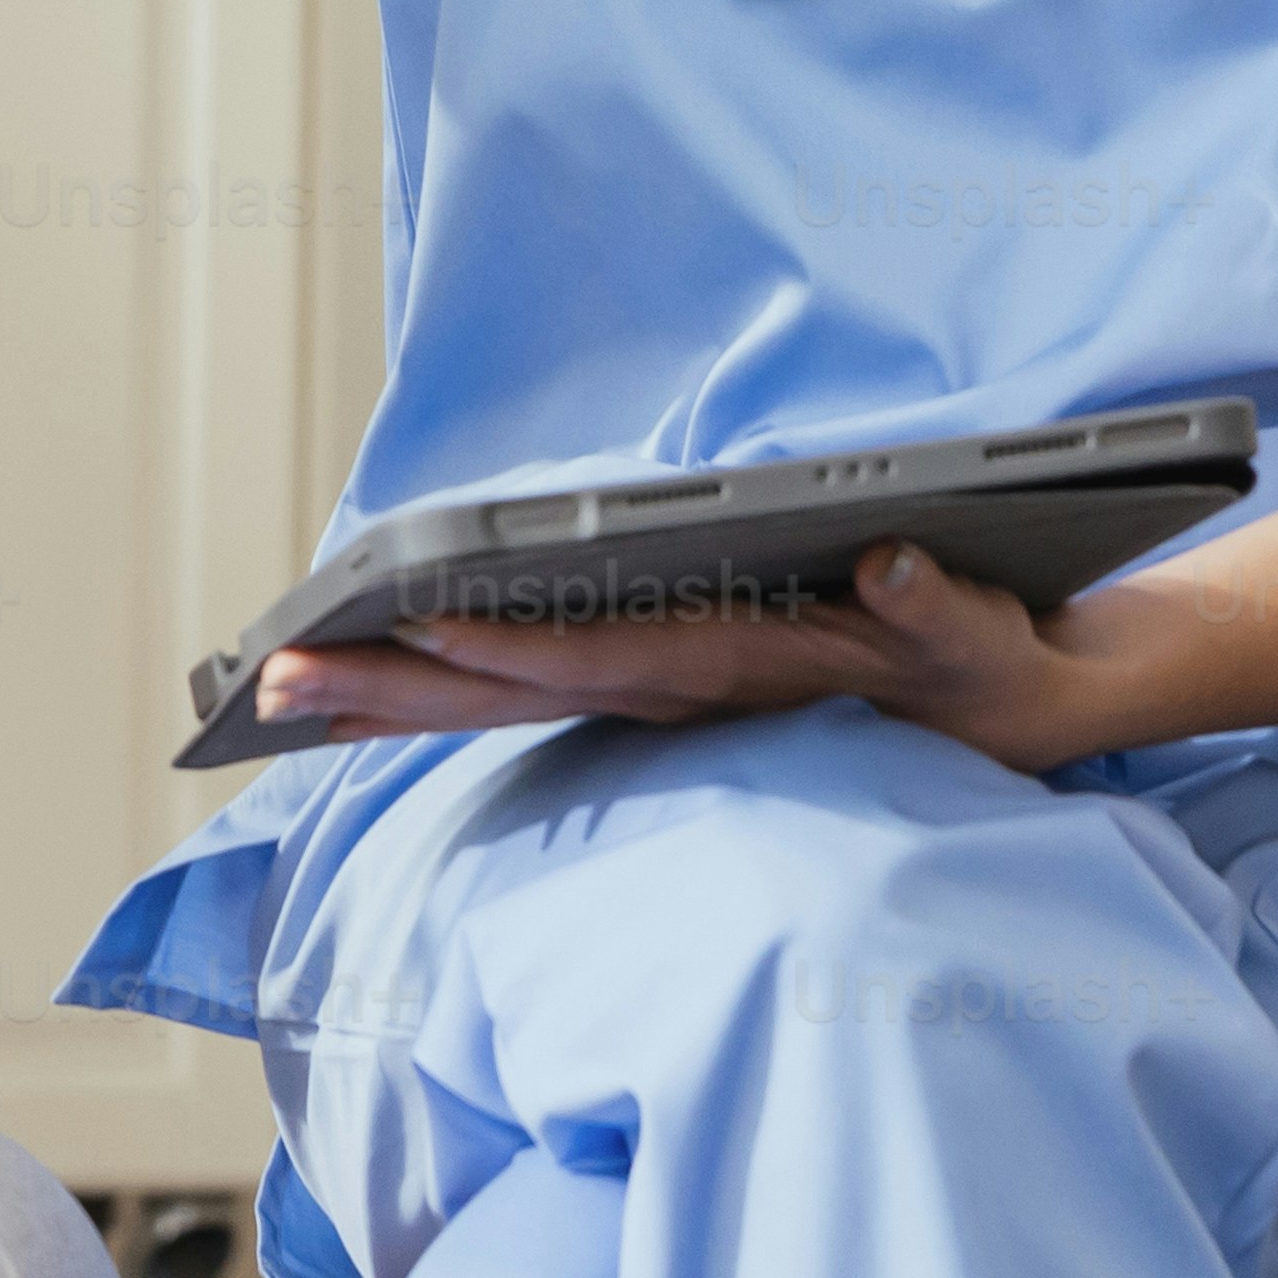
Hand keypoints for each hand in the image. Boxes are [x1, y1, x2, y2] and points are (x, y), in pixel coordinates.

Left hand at [235, 545, 1106, 775]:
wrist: (1013, 711)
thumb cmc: (985, 669)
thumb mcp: (977, 641)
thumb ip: (933, 609)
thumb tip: (883, 566)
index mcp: (734, 670)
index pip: (592, 660)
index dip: (498, 649)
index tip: (406, 633)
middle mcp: (674, 689)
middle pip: (507, 693)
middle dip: (386, 686)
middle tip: (265, 681)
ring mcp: (660, 691)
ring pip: (501, 696)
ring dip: (390, 691)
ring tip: (275, 682)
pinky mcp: (662, 678)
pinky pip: (529, 682)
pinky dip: (444, 678)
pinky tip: (369, 672)